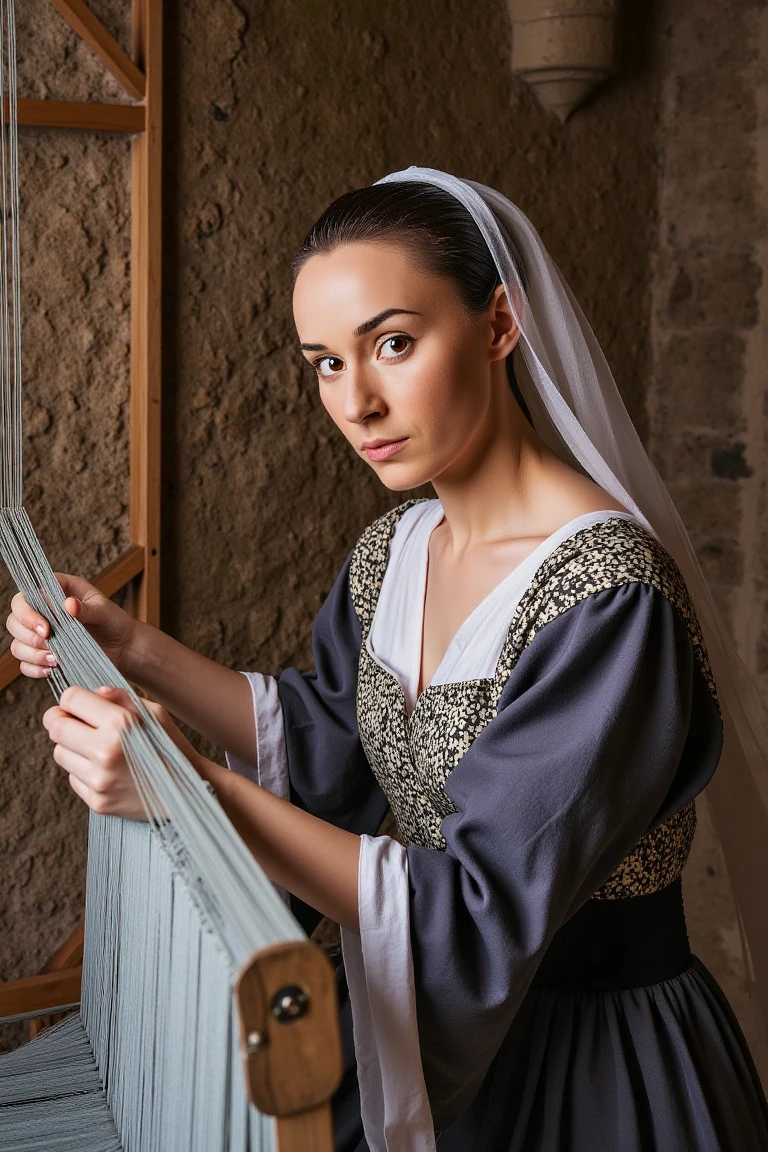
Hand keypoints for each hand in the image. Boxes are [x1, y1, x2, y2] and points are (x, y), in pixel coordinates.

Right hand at [6, 573, 135, 678]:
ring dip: (32, 654)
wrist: (124, 647)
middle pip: (14, 622)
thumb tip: (69, 604)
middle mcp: (43, 613)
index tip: (45, 627)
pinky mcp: (44, 656)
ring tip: (56, 659)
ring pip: (17, 644)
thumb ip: (86, 608)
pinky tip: (52, 669)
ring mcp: (41, 636)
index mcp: (54, 593)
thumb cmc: (114, 622)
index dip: (27, 612)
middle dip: (28, 635)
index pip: (25, 597)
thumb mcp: (104, 611)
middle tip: (50, 643)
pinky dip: (34, 668)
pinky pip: (25, 664)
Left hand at [43, 685, 205, 819]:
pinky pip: (72, 778)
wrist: (187, 793)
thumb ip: (123, 697)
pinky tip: (105, 770)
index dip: (70, 698)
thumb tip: (96, 692)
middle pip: (55, 727)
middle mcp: (105, 752)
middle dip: (60, 720)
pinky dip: (83, 771)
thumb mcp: (156, 714)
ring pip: (59, 753)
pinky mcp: (97, 802)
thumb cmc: (172, 748)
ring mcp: (99, 780)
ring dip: (71, 747)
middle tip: (72, 722)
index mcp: (121, 724)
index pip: (70, 699)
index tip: (75, 703)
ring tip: (94, 748)